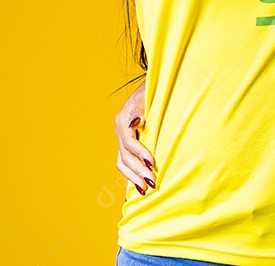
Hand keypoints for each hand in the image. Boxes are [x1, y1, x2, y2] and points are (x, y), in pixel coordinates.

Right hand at [114, 79, 154, 194]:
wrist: (155, 84)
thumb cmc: (154, 88)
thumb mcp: (148, 95)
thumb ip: (141, 109)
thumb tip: (137, 122)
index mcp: (123, 119)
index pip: (129, 141)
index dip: (139, 153)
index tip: (152, 163)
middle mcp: (119, 130)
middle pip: (125, 155)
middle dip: (137, 170)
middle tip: (151, 183)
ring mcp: (122, 137)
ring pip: (122, 162)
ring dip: (132, 176)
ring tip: (144, 190)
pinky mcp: (127, 143)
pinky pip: (124, 161)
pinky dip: (130, 174)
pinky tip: (137, 185)